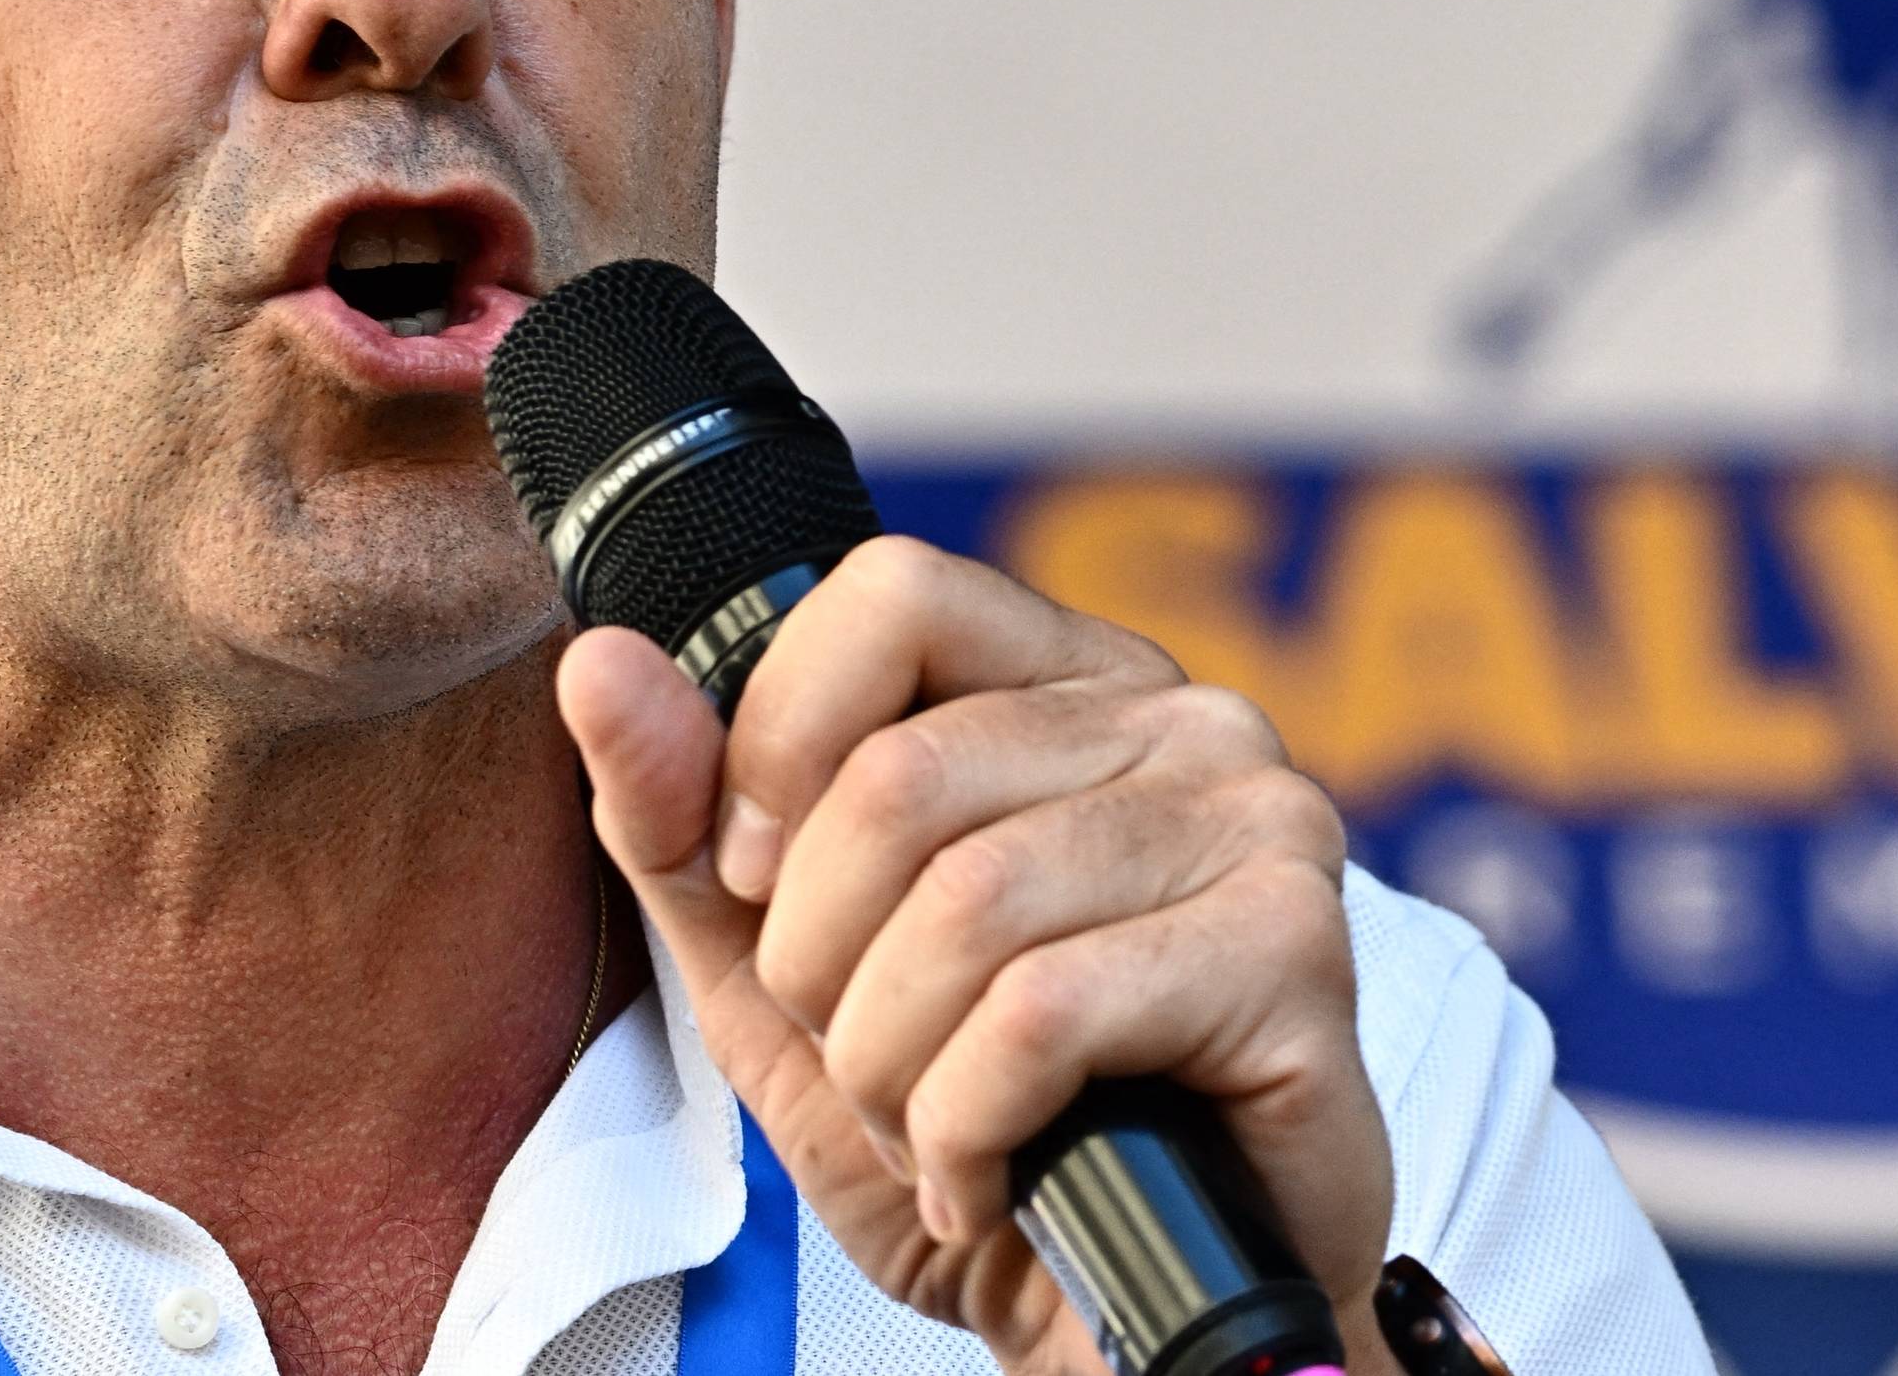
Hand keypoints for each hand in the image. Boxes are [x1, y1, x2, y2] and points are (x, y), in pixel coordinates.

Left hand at [556, 539, 1397, 1375]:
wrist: (1116, 1330)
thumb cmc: (978, 1134)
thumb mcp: (780, 978)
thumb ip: (684, 823)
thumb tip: (603, 665)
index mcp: (1068, 685)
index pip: (894, 595)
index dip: (781, 746)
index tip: (763, 887)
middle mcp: (1182, 721)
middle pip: (903, 782)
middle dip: (827, 973)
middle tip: (875, 1066)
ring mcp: (1258, 822)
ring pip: (967, 906)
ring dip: (896, 1071)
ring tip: (940, 1131)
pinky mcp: (1294, 951)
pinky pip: (1042, 1014)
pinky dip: (970, 1132)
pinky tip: (1000, 1178)